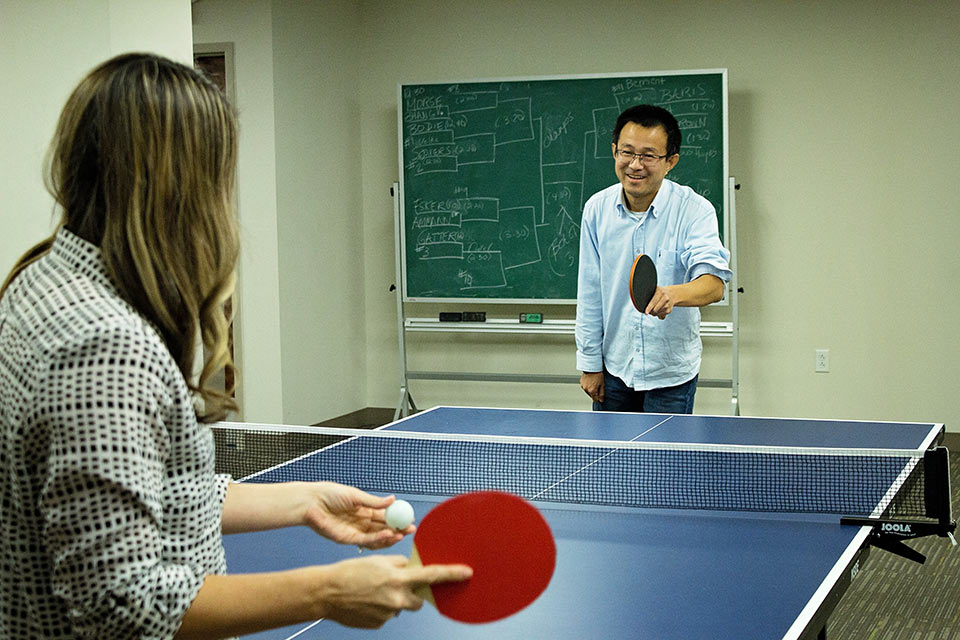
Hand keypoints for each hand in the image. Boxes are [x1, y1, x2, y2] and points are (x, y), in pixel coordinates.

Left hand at [301, 483, 411, 549]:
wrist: (311, 502)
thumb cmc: (330, 494)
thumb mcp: (355, 496)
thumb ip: (374, 502)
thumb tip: (393, 500)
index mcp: (363, 509)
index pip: (384, 516)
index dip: (397, 518)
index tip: (410, 518)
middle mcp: (361, 522)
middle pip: (383, 528)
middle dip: (398, 530)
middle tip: (411, 530)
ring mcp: (355, 532)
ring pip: (376, 537)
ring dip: (390, 536)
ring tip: (402, 534)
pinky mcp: (347, 539)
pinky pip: (365, 541)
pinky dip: (377, 539)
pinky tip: (388, 534)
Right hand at [317, 555, 472, 627]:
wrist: (327, 592)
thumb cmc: (351, 572)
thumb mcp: (379, 560)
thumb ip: (400, 565)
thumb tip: (412, 569)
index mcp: (398, 578)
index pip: (432, 576)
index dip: (451, 574)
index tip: (467, 573)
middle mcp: (397, 598)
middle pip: (418, 599)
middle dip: (411, 592)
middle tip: (394, 584)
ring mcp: (388, 613)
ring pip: (400, 606)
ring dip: (394, 599)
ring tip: (373, 591)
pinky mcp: (379, 624)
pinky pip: (387, 615)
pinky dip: (381, 608)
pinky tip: (367, 601)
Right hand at [580, 371, 603, 402]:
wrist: (592, 366)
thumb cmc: (598, 374)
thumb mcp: (602, 385)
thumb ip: (602, 394)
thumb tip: (601, 400)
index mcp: (592, 390)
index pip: (595, 400)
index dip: (598, 399)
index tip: (600, 397)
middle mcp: (586, 389)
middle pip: (591, 396)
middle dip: (594, 393)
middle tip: (598, 387)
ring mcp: (583, 386)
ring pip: (587, 391)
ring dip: (590, 389)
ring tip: (594, 383)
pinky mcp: (581, 382)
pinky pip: (585, 387)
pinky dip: (587, 385)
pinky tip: (591, 381)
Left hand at [644, 286, 674, 319]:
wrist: (672, 294)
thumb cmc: (659, 292)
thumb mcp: (654, 289)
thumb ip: (647, 293)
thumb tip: (640, 302)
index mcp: (661, 292)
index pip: (654, 301)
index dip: (649, 308)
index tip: (646, 312)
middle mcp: (666, 298)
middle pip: (655, 310)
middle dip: (650, 312)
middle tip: (647, 311)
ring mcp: (668, 305)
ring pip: (657, 314)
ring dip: (654, 313)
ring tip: (654, 308)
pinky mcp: (669, 311)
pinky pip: (661, 317)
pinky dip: (658, 314)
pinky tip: (659, 309)